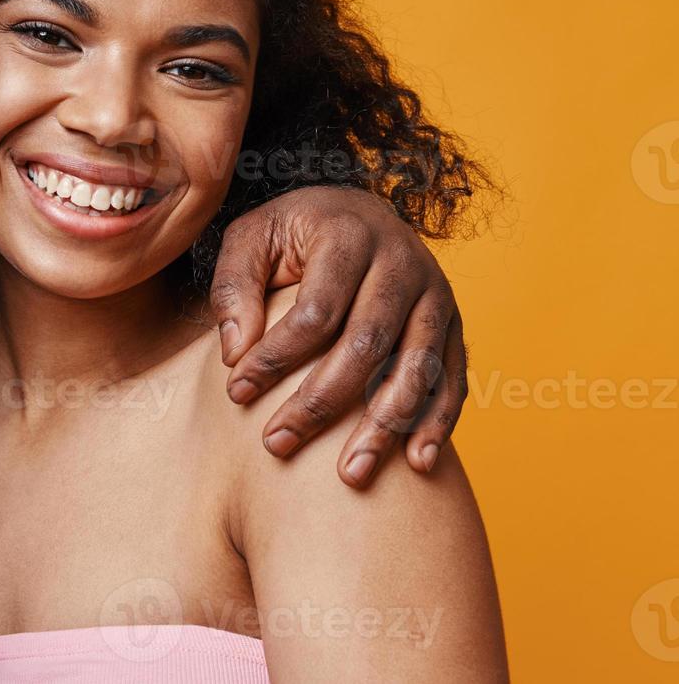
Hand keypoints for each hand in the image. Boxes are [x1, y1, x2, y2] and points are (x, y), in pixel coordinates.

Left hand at [209, 187, 467, 488]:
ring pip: (416, 367)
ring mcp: (436, 296)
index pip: (316, 310)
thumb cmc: (296, 233)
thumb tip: (236, 351)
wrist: (361, 212)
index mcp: (349, 236)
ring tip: (351, 475)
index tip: (236, 392)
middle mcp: (402, 263)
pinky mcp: (453, 325)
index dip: (277, 356)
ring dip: (384, 426)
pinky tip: (418, 464)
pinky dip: (438, 422)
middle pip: (367, 344)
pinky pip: (452, 378)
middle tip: (277, 443)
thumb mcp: (252, 237)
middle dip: (321, 401)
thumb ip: (234, 285)